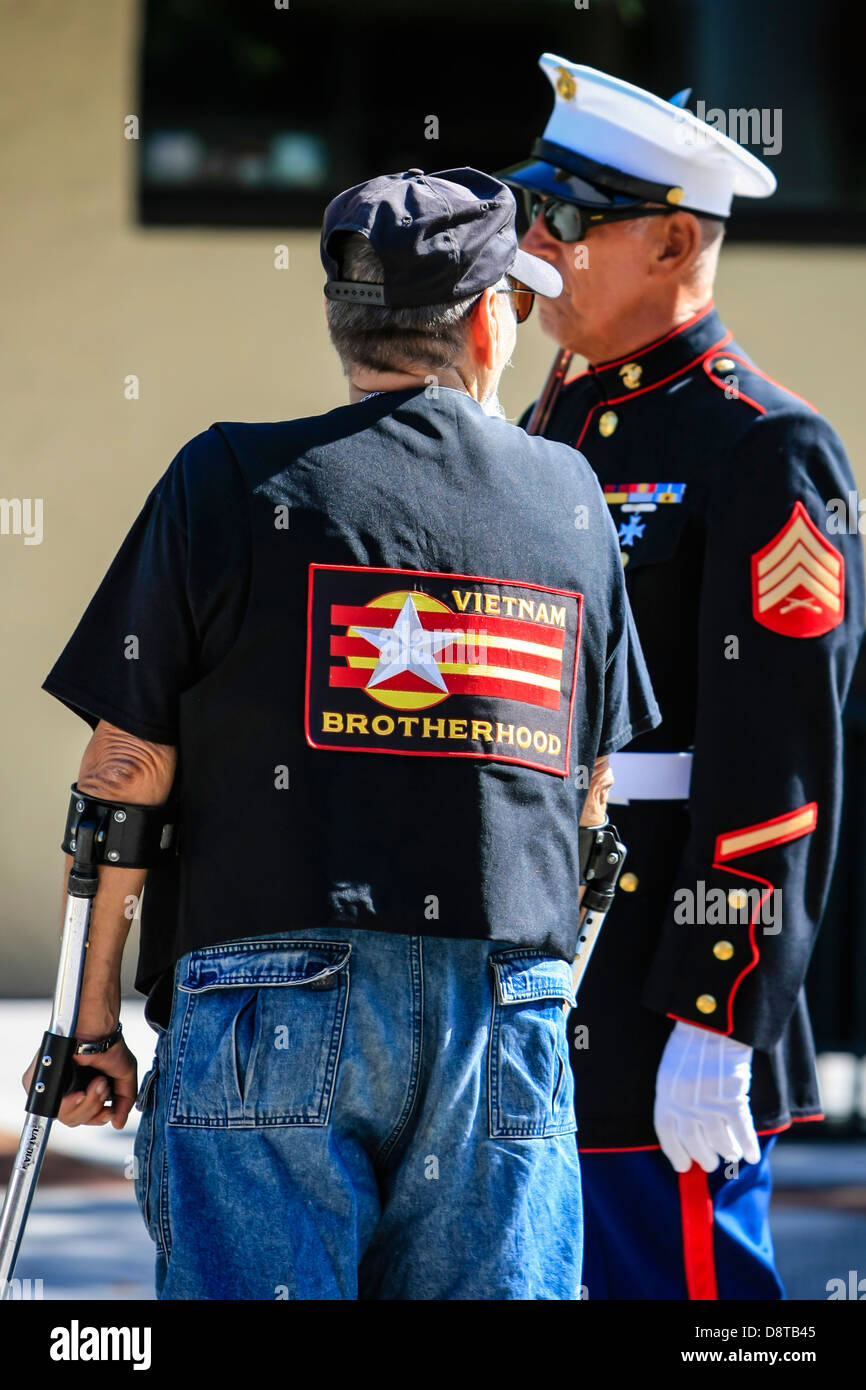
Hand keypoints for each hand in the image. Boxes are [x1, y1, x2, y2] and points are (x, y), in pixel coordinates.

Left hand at [22, 1037, 137, 1129]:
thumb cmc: (108, 1045)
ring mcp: (52, 1087)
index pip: (84, 1117)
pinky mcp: (37, 1082)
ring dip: (86, 1104)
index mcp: (82, 1090)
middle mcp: (66, 1090)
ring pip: (64, 1116)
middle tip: (102, 1088)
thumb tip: (118, 1122)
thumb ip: (125, 1100)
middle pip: (74, 1120)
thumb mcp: (124, 1076)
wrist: (97, 1030)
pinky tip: (78, 1092)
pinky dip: (67, 1104)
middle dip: (94, 1107)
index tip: (108, 1112)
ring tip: (97, 1084)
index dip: (97, 1118)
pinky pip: (49, 1106)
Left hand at [653, 1020, 760, 1172]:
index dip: (675, 1153)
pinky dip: (748, 1146)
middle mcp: (684, 1103)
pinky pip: (742, 1132)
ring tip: (730, 1153)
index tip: (683, 1166)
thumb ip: (675, 1096)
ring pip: (719, 1141)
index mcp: (665, 1094)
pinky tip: (752, 1156)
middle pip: (694, 1143)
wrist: (713, 1024)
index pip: (667, 1135)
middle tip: (711, 1162)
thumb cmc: (692, 1043)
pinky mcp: (733, 1099)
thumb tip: (684, 1126)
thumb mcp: (672, 1070)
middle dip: (704, 1156)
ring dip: (726, 1151)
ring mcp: (708, 1103)